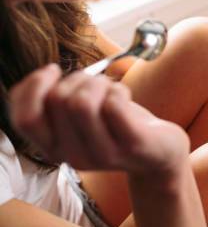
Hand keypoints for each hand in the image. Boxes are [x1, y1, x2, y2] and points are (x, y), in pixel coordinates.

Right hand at [9, 64, 189, 175]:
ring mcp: (104, 154)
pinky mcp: (132, 145)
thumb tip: (44, 74)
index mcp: (55, 149)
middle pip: (57, 100)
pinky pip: (114, 106)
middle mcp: (74, 157)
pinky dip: (119, 90)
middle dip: (77, 78)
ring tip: (111, 88)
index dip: (32, 86)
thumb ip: (57, 103)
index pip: (25, 119)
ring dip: (98, 83)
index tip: (52, 70)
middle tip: (97, 83)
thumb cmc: (118, 126)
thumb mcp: (82, 119)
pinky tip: (125, 96)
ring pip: (82, 102)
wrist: (162, 155)